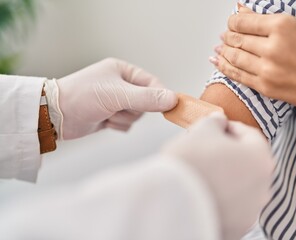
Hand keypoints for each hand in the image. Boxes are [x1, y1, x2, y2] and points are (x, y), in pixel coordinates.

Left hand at [54, 58, 177, 139]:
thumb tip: (174, 99)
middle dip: (133, 109)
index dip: (160, 95)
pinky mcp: (111, 115)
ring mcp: (116, 101)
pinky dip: (118, 125)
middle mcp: (121, 84)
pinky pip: (127, 124)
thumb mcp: (118, 95)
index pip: (152, 83)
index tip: (168, 107)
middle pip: (146, 102)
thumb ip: (147, 98)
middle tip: (118, 108)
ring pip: (137, 115)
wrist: (55, 115)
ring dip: (124, 118)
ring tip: (107, 114)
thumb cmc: (83, 96)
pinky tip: (104, 122)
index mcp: (123, 71)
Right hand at [162, 113, 273, 239]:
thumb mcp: (202, 129)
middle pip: (246, 161)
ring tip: (202, 172)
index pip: (249, 134)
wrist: (173, 203)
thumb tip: (219, 122)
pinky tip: (202, 192)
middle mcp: (263, 186)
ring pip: (240, 185)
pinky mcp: (238, 228)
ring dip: (226, 176)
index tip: (215, 127)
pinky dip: (221, 197)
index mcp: (260, 158)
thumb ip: (215, 121)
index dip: (230, 127)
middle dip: (228, 153)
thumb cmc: (191, 163)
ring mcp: (252, 210)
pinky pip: (231, 206)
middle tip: (206, 149)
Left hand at [210, 7, 295, 121]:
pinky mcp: (264, 87)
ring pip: (234, 57)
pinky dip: (223, 67)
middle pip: (237, 39)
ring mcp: (266, 69)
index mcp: (283, 26)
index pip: (244, 21)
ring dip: (223, 50)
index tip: (232, 21)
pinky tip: (216, 61)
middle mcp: (272, 47)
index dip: (233, 21)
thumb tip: (244, 11)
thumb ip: (270, 20)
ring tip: (220, 47)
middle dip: (228, 35)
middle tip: (225, 35)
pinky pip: (237, 75)